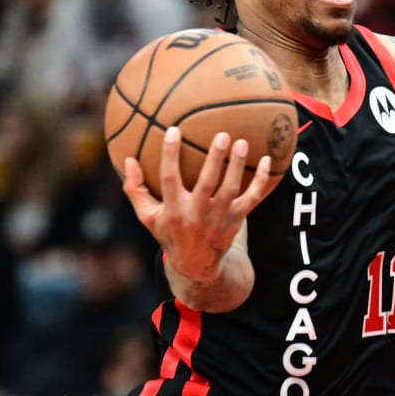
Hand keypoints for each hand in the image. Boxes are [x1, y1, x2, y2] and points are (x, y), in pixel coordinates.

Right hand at [122, 128, 278, 282]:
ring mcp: (219, 218)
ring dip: (237, 166)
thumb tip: (127, 160)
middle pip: (207, 184)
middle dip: (215, 159)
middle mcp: (196, 214)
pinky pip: (252, 198)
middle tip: (222, 135)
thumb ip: (136, 189)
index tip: (173, 130)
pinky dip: (261, 181)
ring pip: (231, 190)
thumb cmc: (169, 232)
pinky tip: (267, 160)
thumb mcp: (148, 216)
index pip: (169, 178)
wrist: (196, 265)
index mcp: (174, 210)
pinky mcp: (237, 220)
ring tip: (241, 143)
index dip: (170, 154)